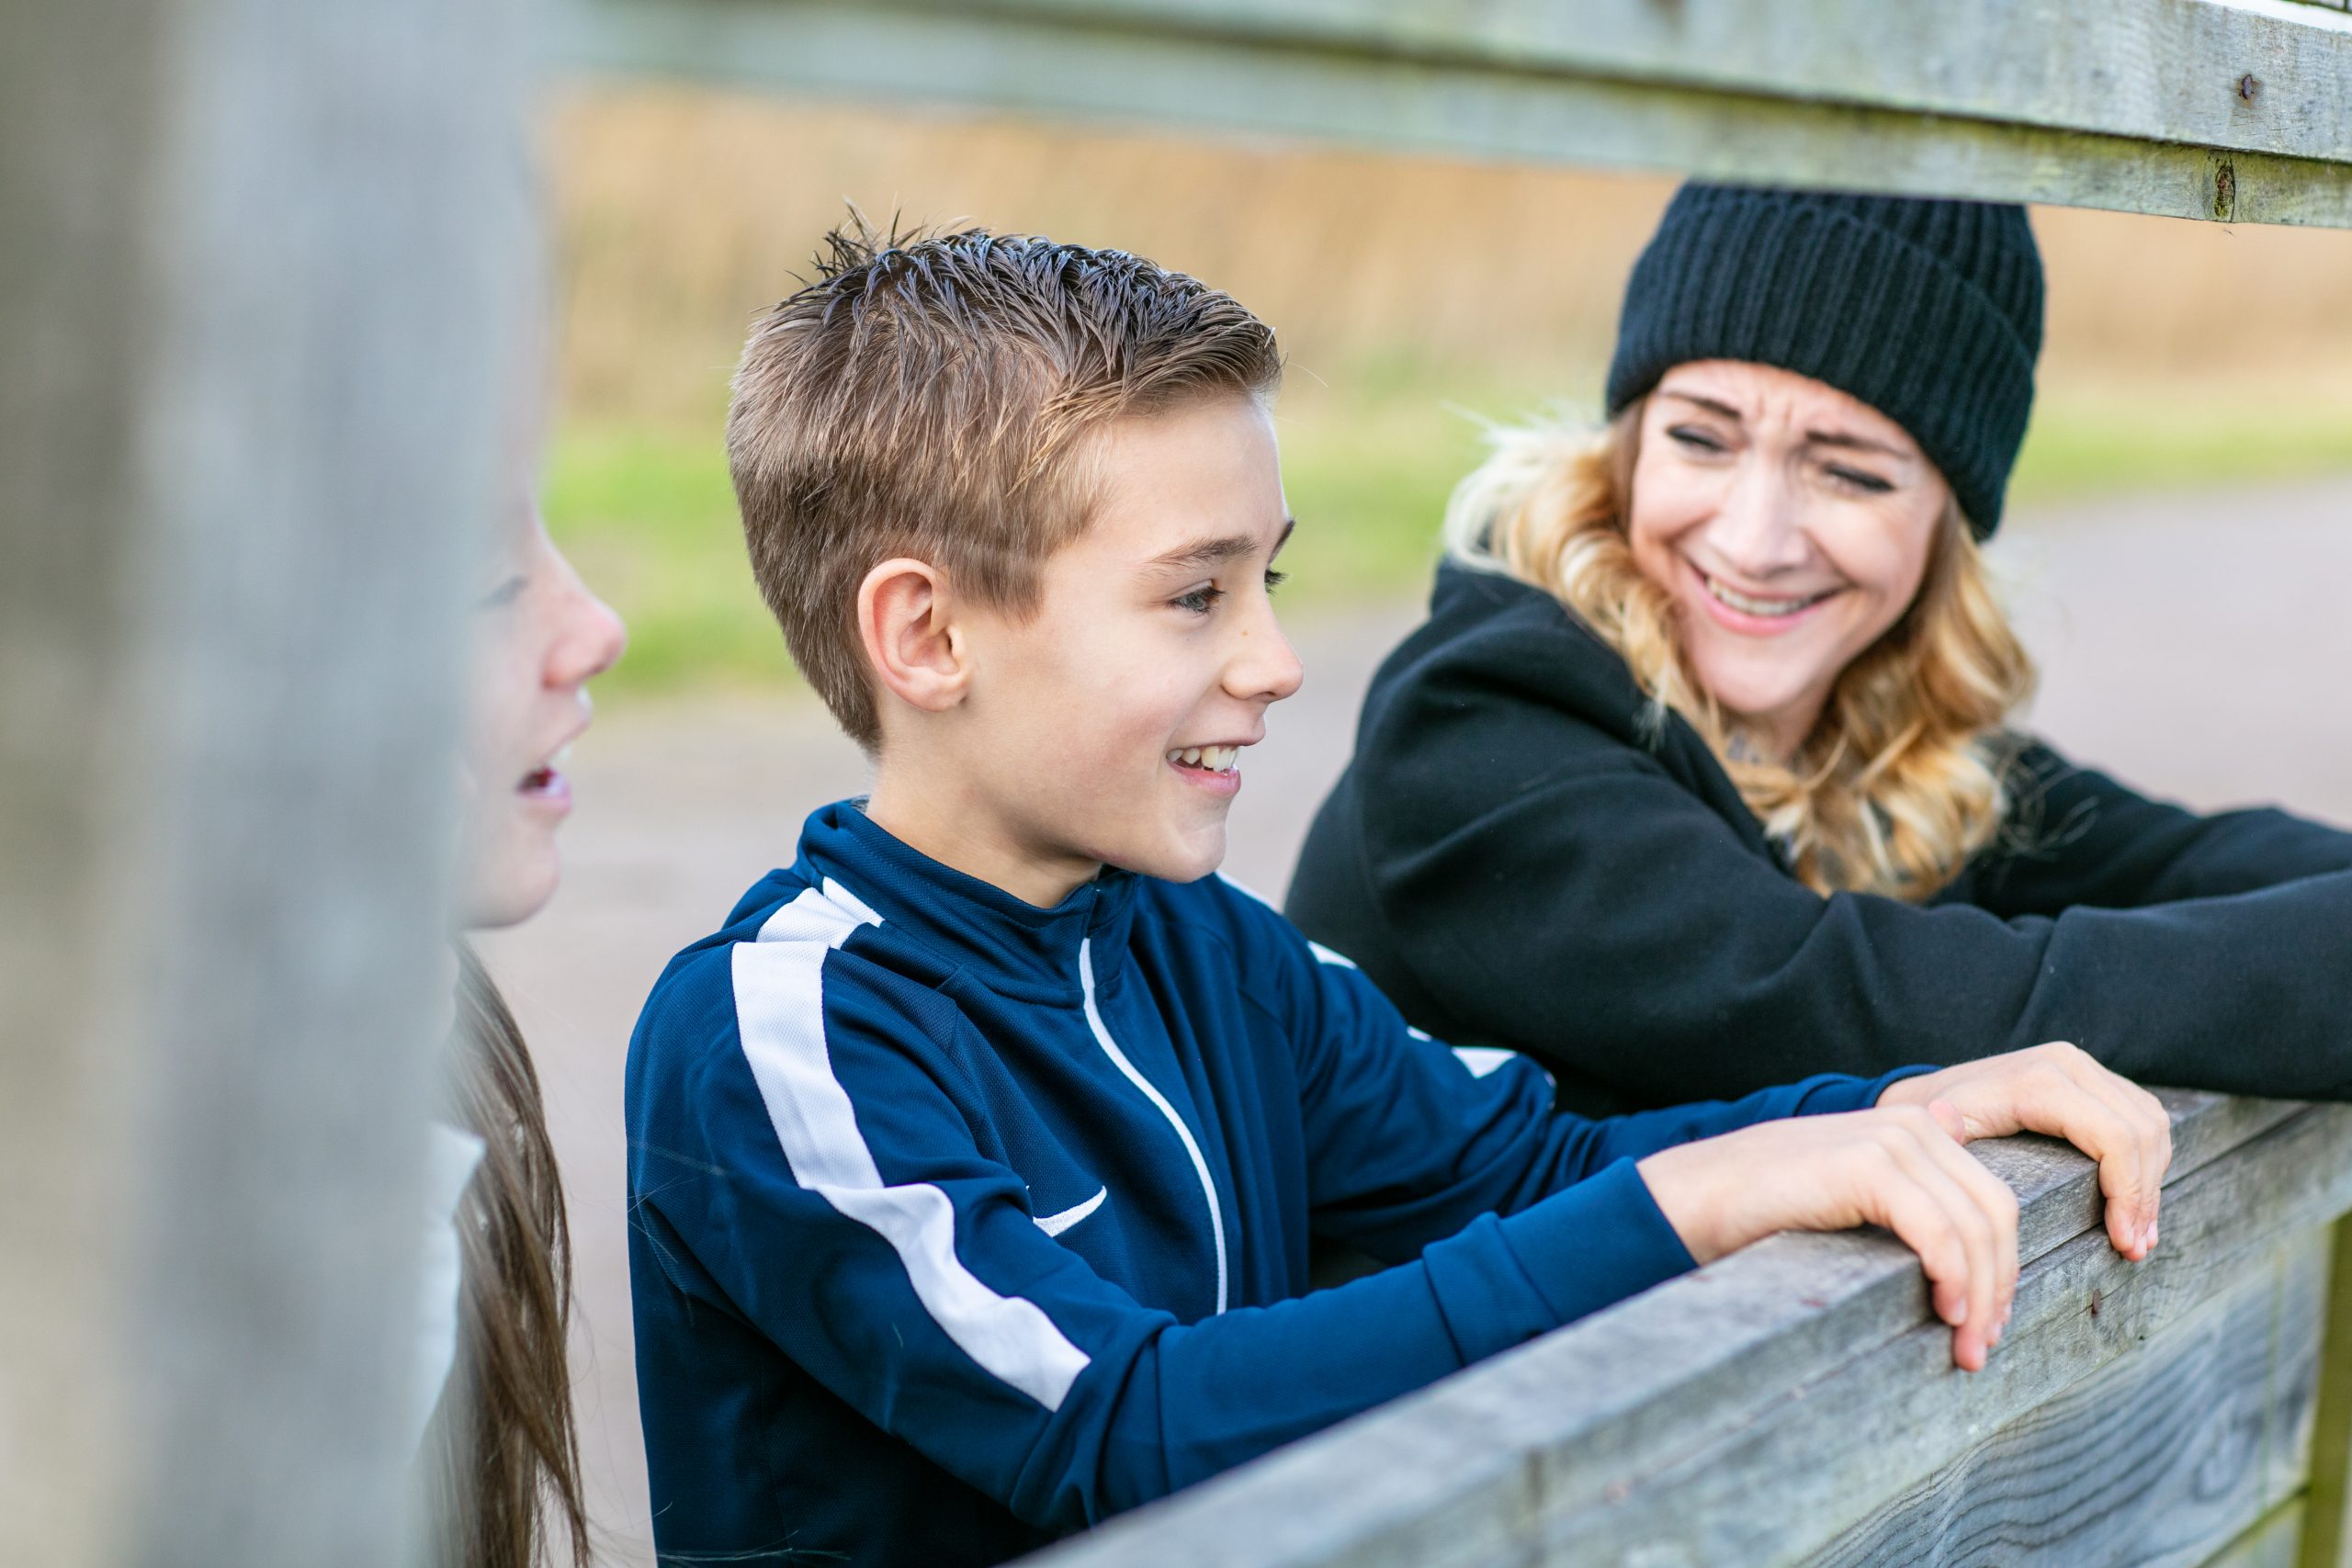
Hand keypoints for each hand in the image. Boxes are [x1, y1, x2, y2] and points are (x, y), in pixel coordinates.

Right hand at [1638, 1106, 2021, 1370]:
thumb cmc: (1768, 1207)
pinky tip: (1946, 1312)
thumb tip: (1958, 1168)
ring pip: (1975, 1227)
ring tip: (1967, 1346)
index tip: (1990, 1323)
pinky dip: (1954, 1277)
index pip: (1994, 1200)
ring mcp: (1891, 1139)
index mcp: (1916, 1126)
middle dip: (2001, 1284)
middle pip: (1997, 1212)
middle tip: (1983, 1346)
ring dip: (1981, 1296)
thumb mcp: (1851, 1192)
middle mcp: (1912, 1123)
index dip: (2004, 1265)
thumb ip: (1908, 1184)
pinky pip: (1939, 1231)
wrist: (1697, 1196)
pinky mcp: (1868, 1165)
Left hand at [1875, 1041, 2170, 1262]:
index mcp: (2038, 1080)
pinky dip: (2148, 1162)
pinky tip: (2135, 1204)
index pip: (2114, 1136)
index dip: (2129, 1193)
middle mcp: (2067, 1063)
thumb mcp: (1931, 1130)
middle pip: (2141, 1133)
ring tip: (2137, 1236)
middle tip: (2135, 1249)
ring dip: (2151, 1183)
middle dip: (2144, 1197)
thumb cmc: (1928, 1124)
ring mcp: (2083, 1067)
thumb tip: (1946, 1121)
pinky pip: (2143, 1116)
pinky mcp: (2093, 1078)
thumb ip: (1942, 1131)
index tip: (2124, 1243)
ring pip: (2151, 1125)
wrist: (1926, 1097)